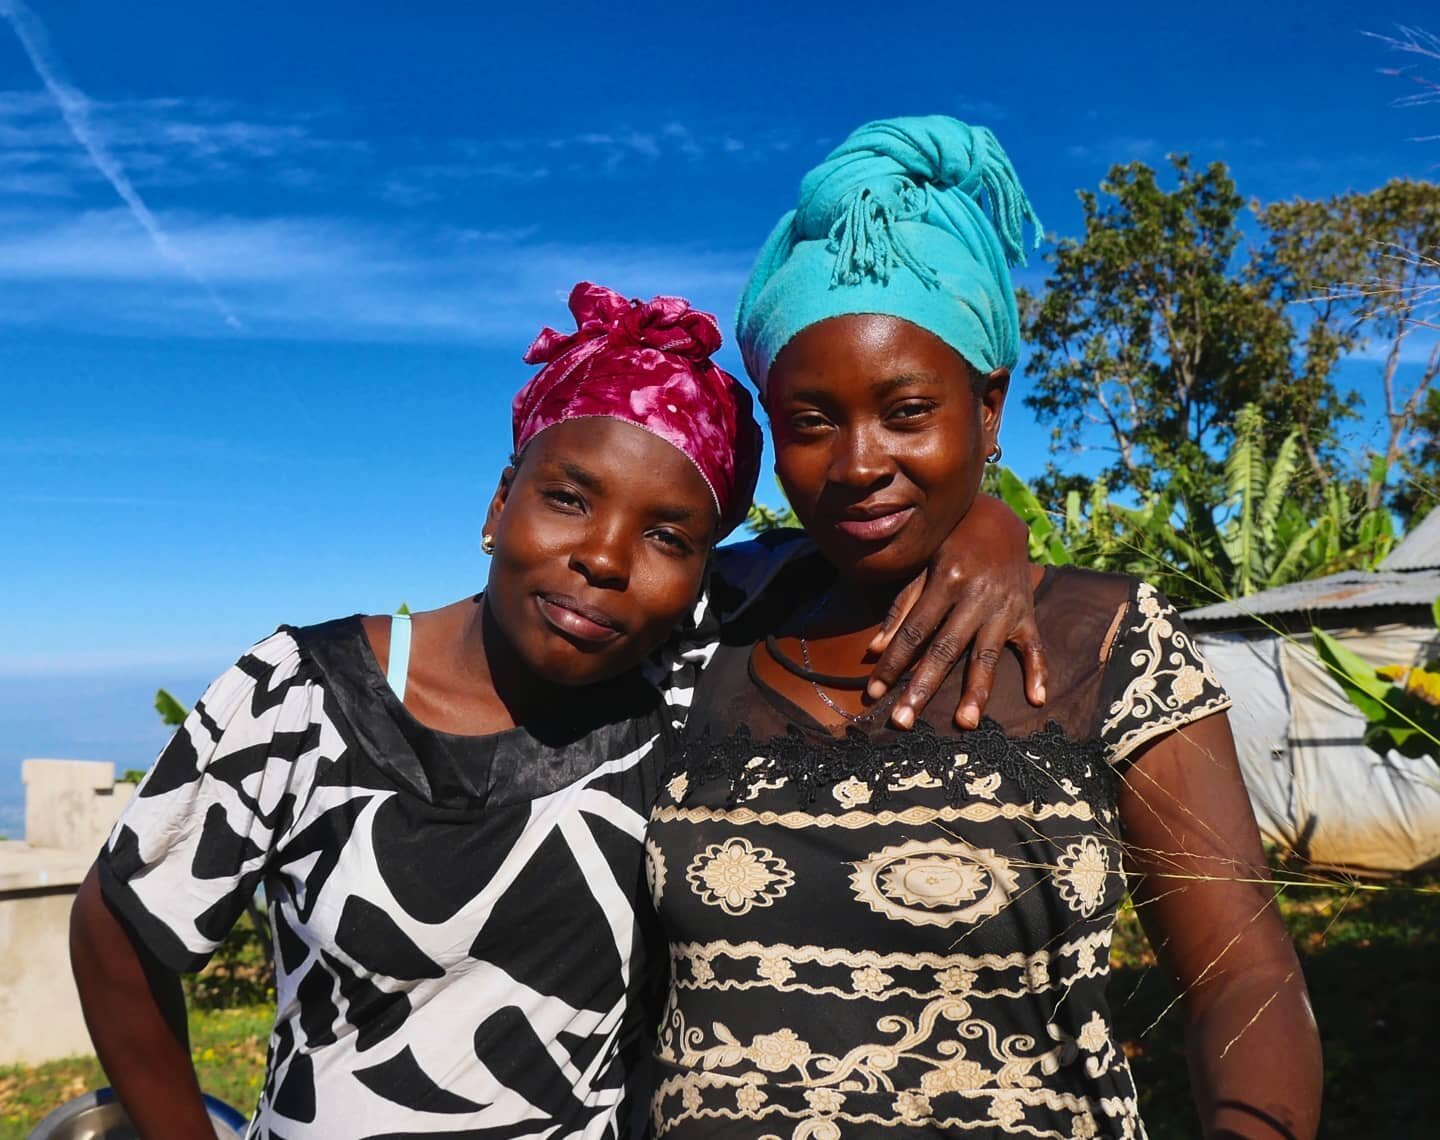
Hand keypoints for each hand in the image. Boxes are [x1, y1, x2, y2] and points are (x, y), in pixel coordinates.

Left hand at [865, 494, 1045, 729]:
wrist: (999, 519)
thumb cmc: (950, 545)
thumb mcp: (921, 566)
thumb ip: (900, 608)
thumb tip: (872, 651)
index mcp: (946, 581)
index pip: (913, 631)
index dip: (892, 663)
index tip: (874, 694)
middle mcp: (977, 596)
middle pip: (945, 648)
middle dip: (922, 686)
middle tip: (904, 722)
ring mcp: (1006, 606)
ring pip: (987, 653)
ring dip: (976, 690)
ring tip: (965, 723)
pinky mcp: (1028, 612)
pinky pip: (1035, 646)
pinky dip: (1038, 672)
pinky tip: (1036, 700)